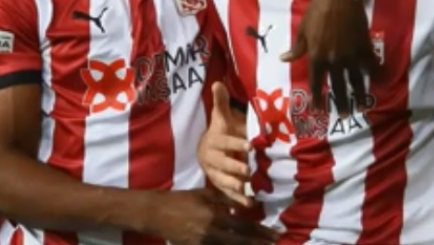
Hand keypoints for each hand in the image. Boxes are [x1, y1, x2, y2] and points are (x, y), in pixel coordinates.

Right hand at [148, 188, 277, 244]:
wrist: (156, 213)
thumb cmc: (182, 199)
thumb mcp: (205, 193)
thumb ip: (226, 198)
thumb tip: (249, 203)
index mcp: (215, 215)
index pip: (244, 226)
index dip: (262, 231)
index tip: (277, 234)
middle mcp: (211, 232)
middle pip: (241, 241)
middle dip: (260, 243)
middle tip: (276, 243)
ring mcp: (203, 243)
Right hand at [198, 82, 251, 206]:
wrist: (206, 151)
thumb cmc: (219, 132)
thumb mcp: (220, 117)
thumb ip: (220, 102)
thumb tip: (217, 82)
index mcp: (213, 141)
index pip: (224, 142)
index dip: (236, 144)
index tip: (250, 146)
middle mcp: (212, 158)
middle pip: (222, 164)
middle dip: (234, 168)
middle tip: (249, 171)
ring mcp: (215, 173)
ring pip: (222, 180)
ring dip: (233, 186)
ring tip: (246, 189)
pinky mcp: (220, 185)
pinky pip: (227, 194)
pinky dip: (237, 200)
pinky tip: (249, 204)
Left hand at [281, 0, 376, 116]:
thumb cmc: (316, 12)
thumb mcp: (302, 31)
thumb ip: (297, 49)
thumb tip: (284, 59)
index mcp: (316, 57)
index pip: (316, 83)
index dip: (317, 98)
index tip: (318, 110)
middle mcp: (333, 60)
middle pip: (337, 86)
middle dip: (340, 102)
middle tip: (345, 116)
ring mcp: (350, 54)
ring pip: (356, 80)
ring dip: (359, 94)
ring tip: (362, 106)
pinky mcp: (364, 46)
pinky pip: (371, 64)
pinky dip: (375, 74)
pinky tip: (378, 82)